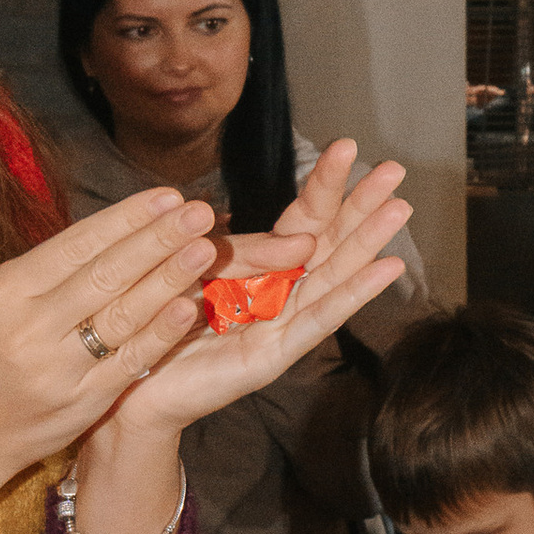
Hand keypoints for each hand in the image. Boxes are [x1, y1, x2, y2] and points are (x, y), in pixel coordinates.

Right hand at [0, 190, 222, 500]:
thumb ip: (33, 273)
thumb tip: (98, 236)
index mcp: (2, 293)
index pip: (75, 245)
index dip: (126, 218)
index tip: (167, 196)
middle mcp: (29, 328)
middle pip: (105, 274)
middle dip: (158, 239)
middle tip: (199, 211)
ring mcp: (58, 368)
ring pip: (123, 315)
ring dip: (169, 279)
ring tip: (205, 249)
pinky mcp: (82, 402)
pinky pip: (129, 361)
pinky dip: (160, 333)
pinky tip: (190, 308)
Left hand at [105, 155, 413, 438]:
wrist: (134, 387)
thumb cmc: (162, 324)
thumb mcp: (197, 269)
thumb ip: (241, 252)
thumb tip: (298, 238)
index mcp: (262, 269)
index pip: (303, 218)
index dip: (325, 184)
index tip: (346, 146)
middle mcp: (280, 295)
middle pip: (331, 243)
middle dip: (362, 205)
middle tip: (395, 168)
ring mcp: (282, 326)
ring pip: (334, 277)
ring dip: (369, 243)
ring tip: (400, 209)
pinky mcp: (274, 356)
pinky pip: (317, 321)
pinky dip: (354, 295)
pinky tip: (385, 270)